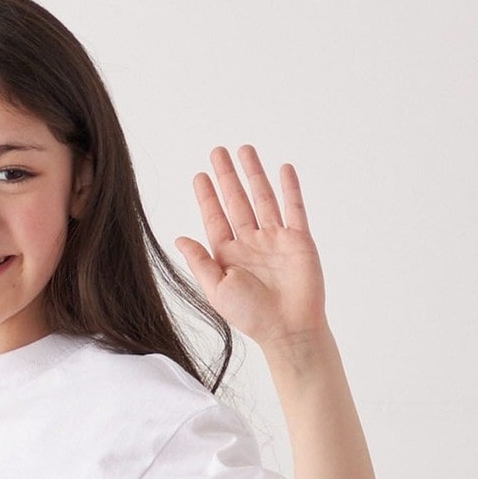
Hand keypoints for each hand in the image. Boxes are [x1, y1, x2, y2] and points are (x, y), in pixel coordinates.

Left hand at [175, 146, 326, 353]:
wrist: (288, 328)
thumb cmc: (251, 316)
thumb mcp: (216, 289)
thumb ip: (199, 262)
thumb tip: (179, 238)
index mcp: (229, 255)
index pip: (215, 218)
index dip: (207, 196)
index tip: (200, 176)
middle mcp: (251, 243)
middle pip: (236, 201)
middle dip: (227, 176)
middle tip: (217, 152)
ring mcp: (275, 240)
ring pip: (262, 198)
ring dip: (254, 174)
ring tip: (244, 150)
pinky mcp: (298, 240)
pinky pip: (294, 208)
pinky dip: (289, 188)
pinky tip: (283, 169)